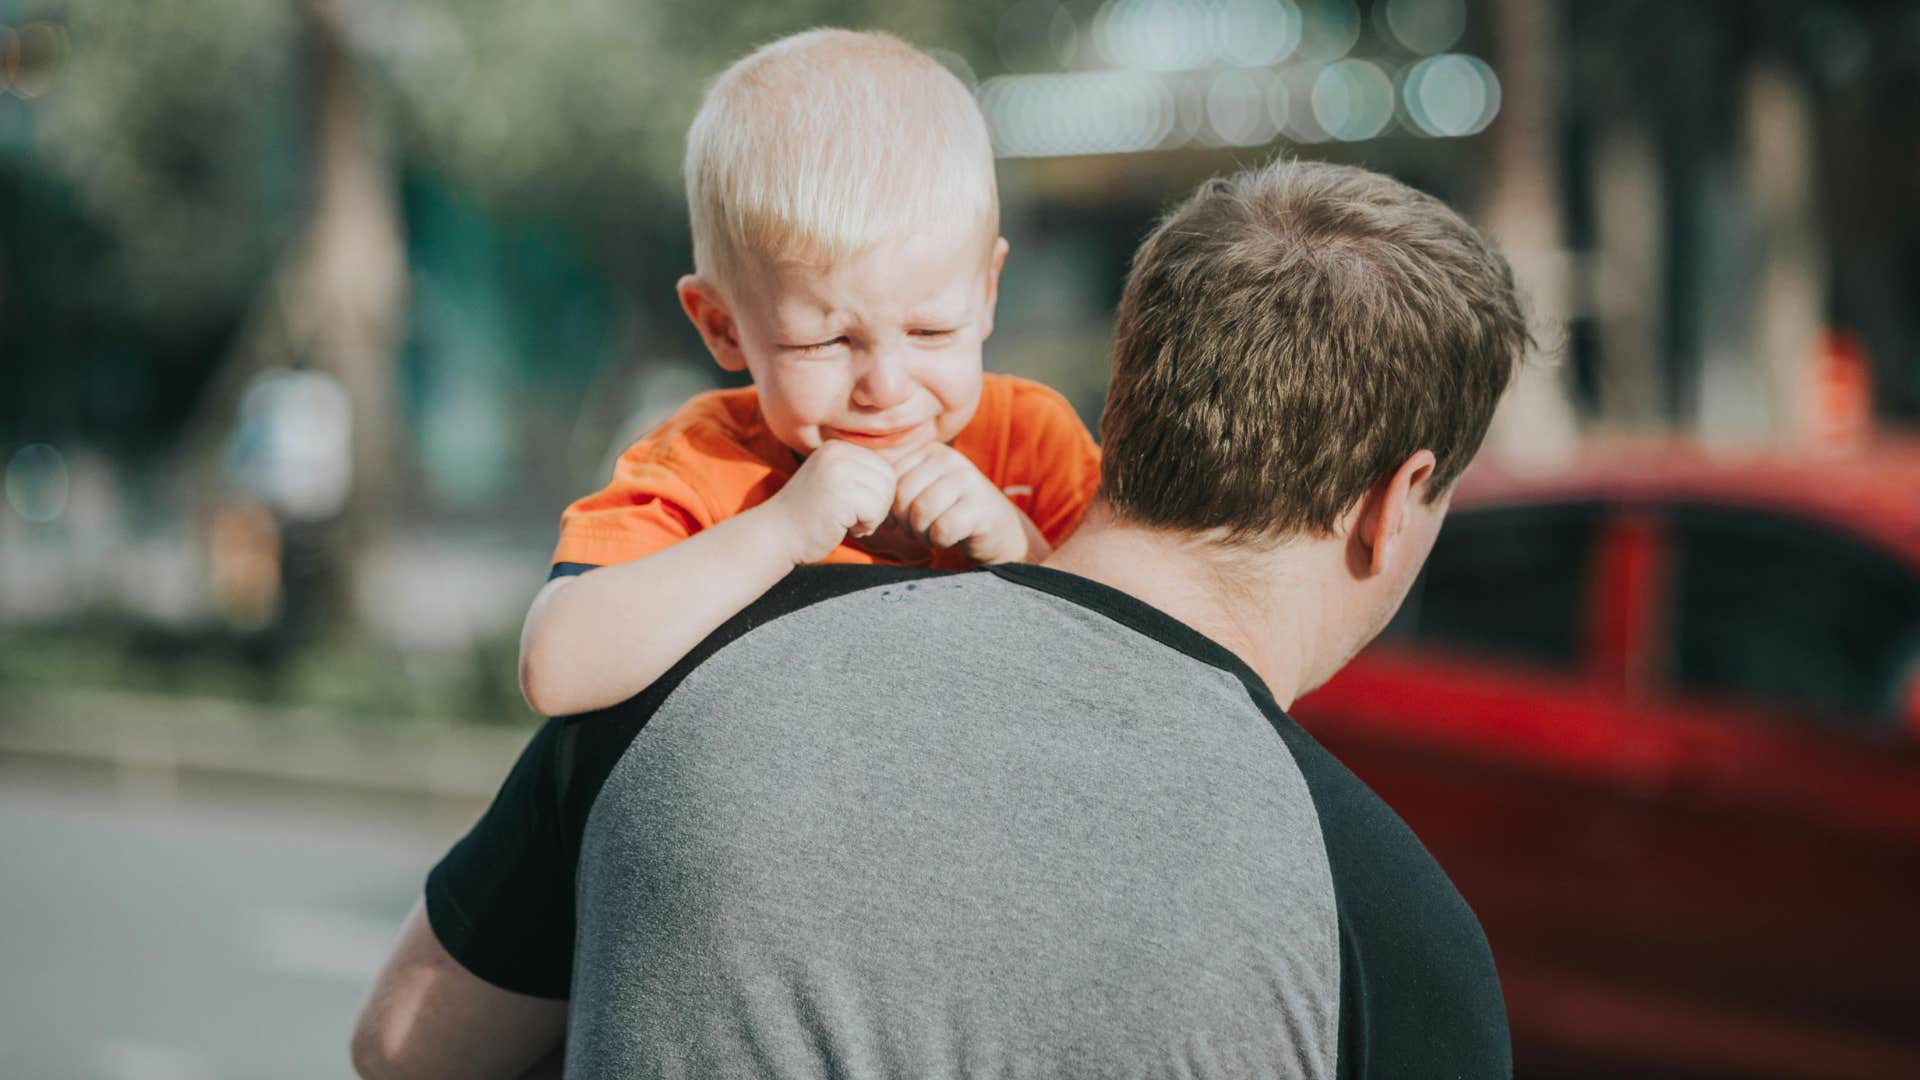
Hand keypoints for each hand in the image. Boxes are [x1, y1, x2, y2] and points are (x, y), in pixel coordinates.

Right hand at [765, 440, 896, 564]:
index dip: (875, 494)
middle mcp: (837, 453)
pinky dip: (865, 526)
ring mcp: (837, 471)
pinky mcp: (839, 493)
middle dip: (877, 505)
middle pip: (889, 479)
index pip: (884, 467)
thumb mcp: (835, 483)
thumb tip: (907, 478)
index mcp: (838, 447)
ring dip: (872, 517)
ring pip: (885, 495)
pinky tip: (842, 527)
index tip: (850, 506)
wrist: (775, 535)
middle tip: (850, 516)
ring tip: (845, 520)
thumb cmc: (810, 516)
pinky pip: (876, 510)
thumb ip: (861, 475)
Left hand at [890, 443, 1033, 565]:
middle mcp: (950, 460)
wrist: (997, 529)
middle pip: (903, 497)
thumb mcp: (922, 491)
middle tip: (921, 529)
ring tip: (934, 533)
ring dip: (922, 533)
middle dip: (906, 522)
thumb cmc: (949, 512)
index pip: (890, 480)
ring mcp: (968, 480)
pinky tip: (950, 538)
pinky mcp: (981, 506)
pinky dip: (940, 541)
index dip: (892, 507)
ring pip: (921, 512)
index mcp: (930, 451)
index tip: (907, 517)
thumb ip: (895, 488)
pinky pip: (942, 529)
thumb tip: (862, 500)